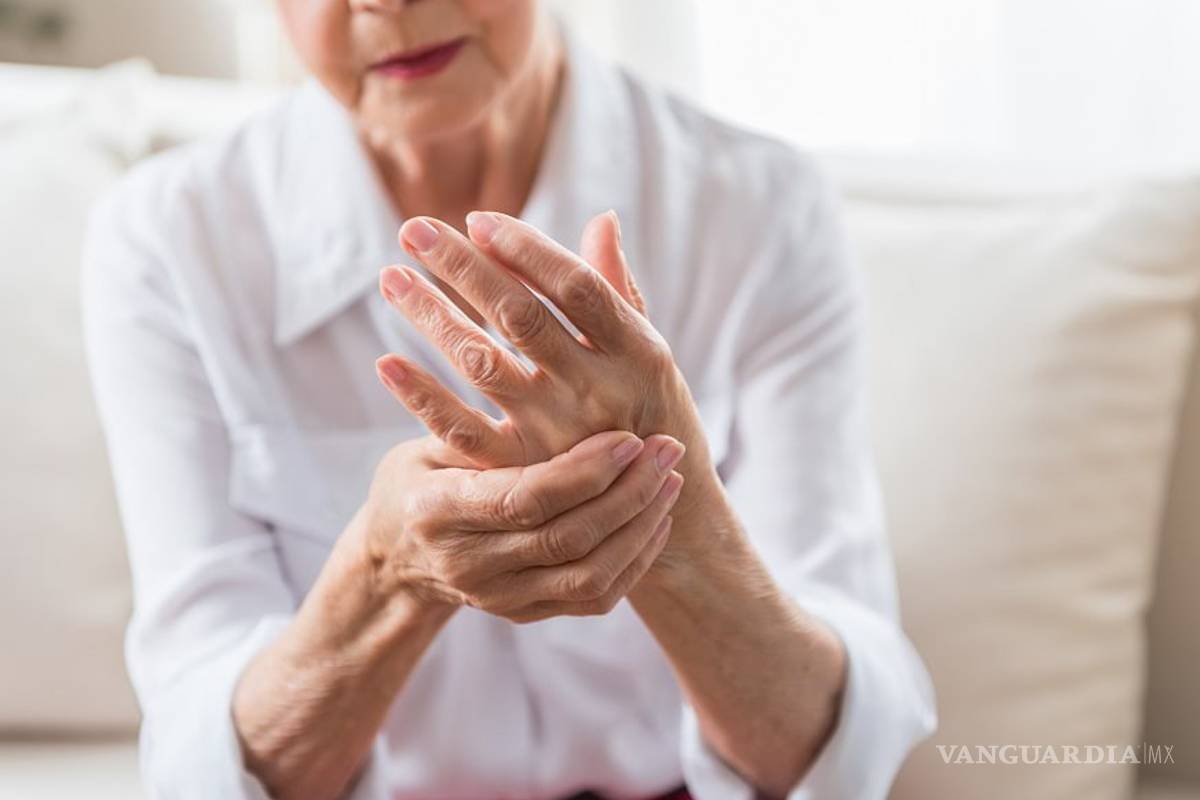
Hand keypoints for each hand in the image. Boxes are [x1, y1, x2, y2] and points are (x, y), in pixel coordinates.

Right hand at [359, 428, 683, 622]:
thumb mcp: (428, 443)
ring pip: (590, 575)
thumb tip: (519, 357)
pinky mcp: (526, 614)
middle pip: (567, 538)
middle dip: (628, 492)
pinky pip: (594, 597)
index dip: (584, 471)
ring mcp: (500, 598)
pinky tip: (656, 518)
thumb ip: (478, 420)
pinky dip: (634, 559)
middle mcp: (469, 565)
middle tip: (666, 448)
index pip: (525, 498)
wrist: (397, 557)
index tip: (630, 437)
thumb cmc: (418, 479)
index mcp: (439, 512)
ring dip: (640, 527)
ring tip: (670, 480)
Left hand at [375, 211, 721, 568]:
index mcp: (638, 352)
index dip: (527, 249)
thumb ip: (618, 290)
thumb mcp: (649, 354)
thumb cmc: (651, 414)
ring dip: (431, 316)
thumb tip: (602, 219)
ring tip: (391, 278)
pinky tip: (386, 363)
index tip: (478, 220)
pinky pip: (463, 432)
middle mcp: (598, 392)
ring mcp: (558, 436)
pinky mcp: (523, 472)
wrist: (660, 512)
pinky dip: (422, 398)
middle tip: (413, 230)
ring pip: (483, 363)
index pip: (576, 288)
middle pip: (521, 317)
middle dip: (463, 267)